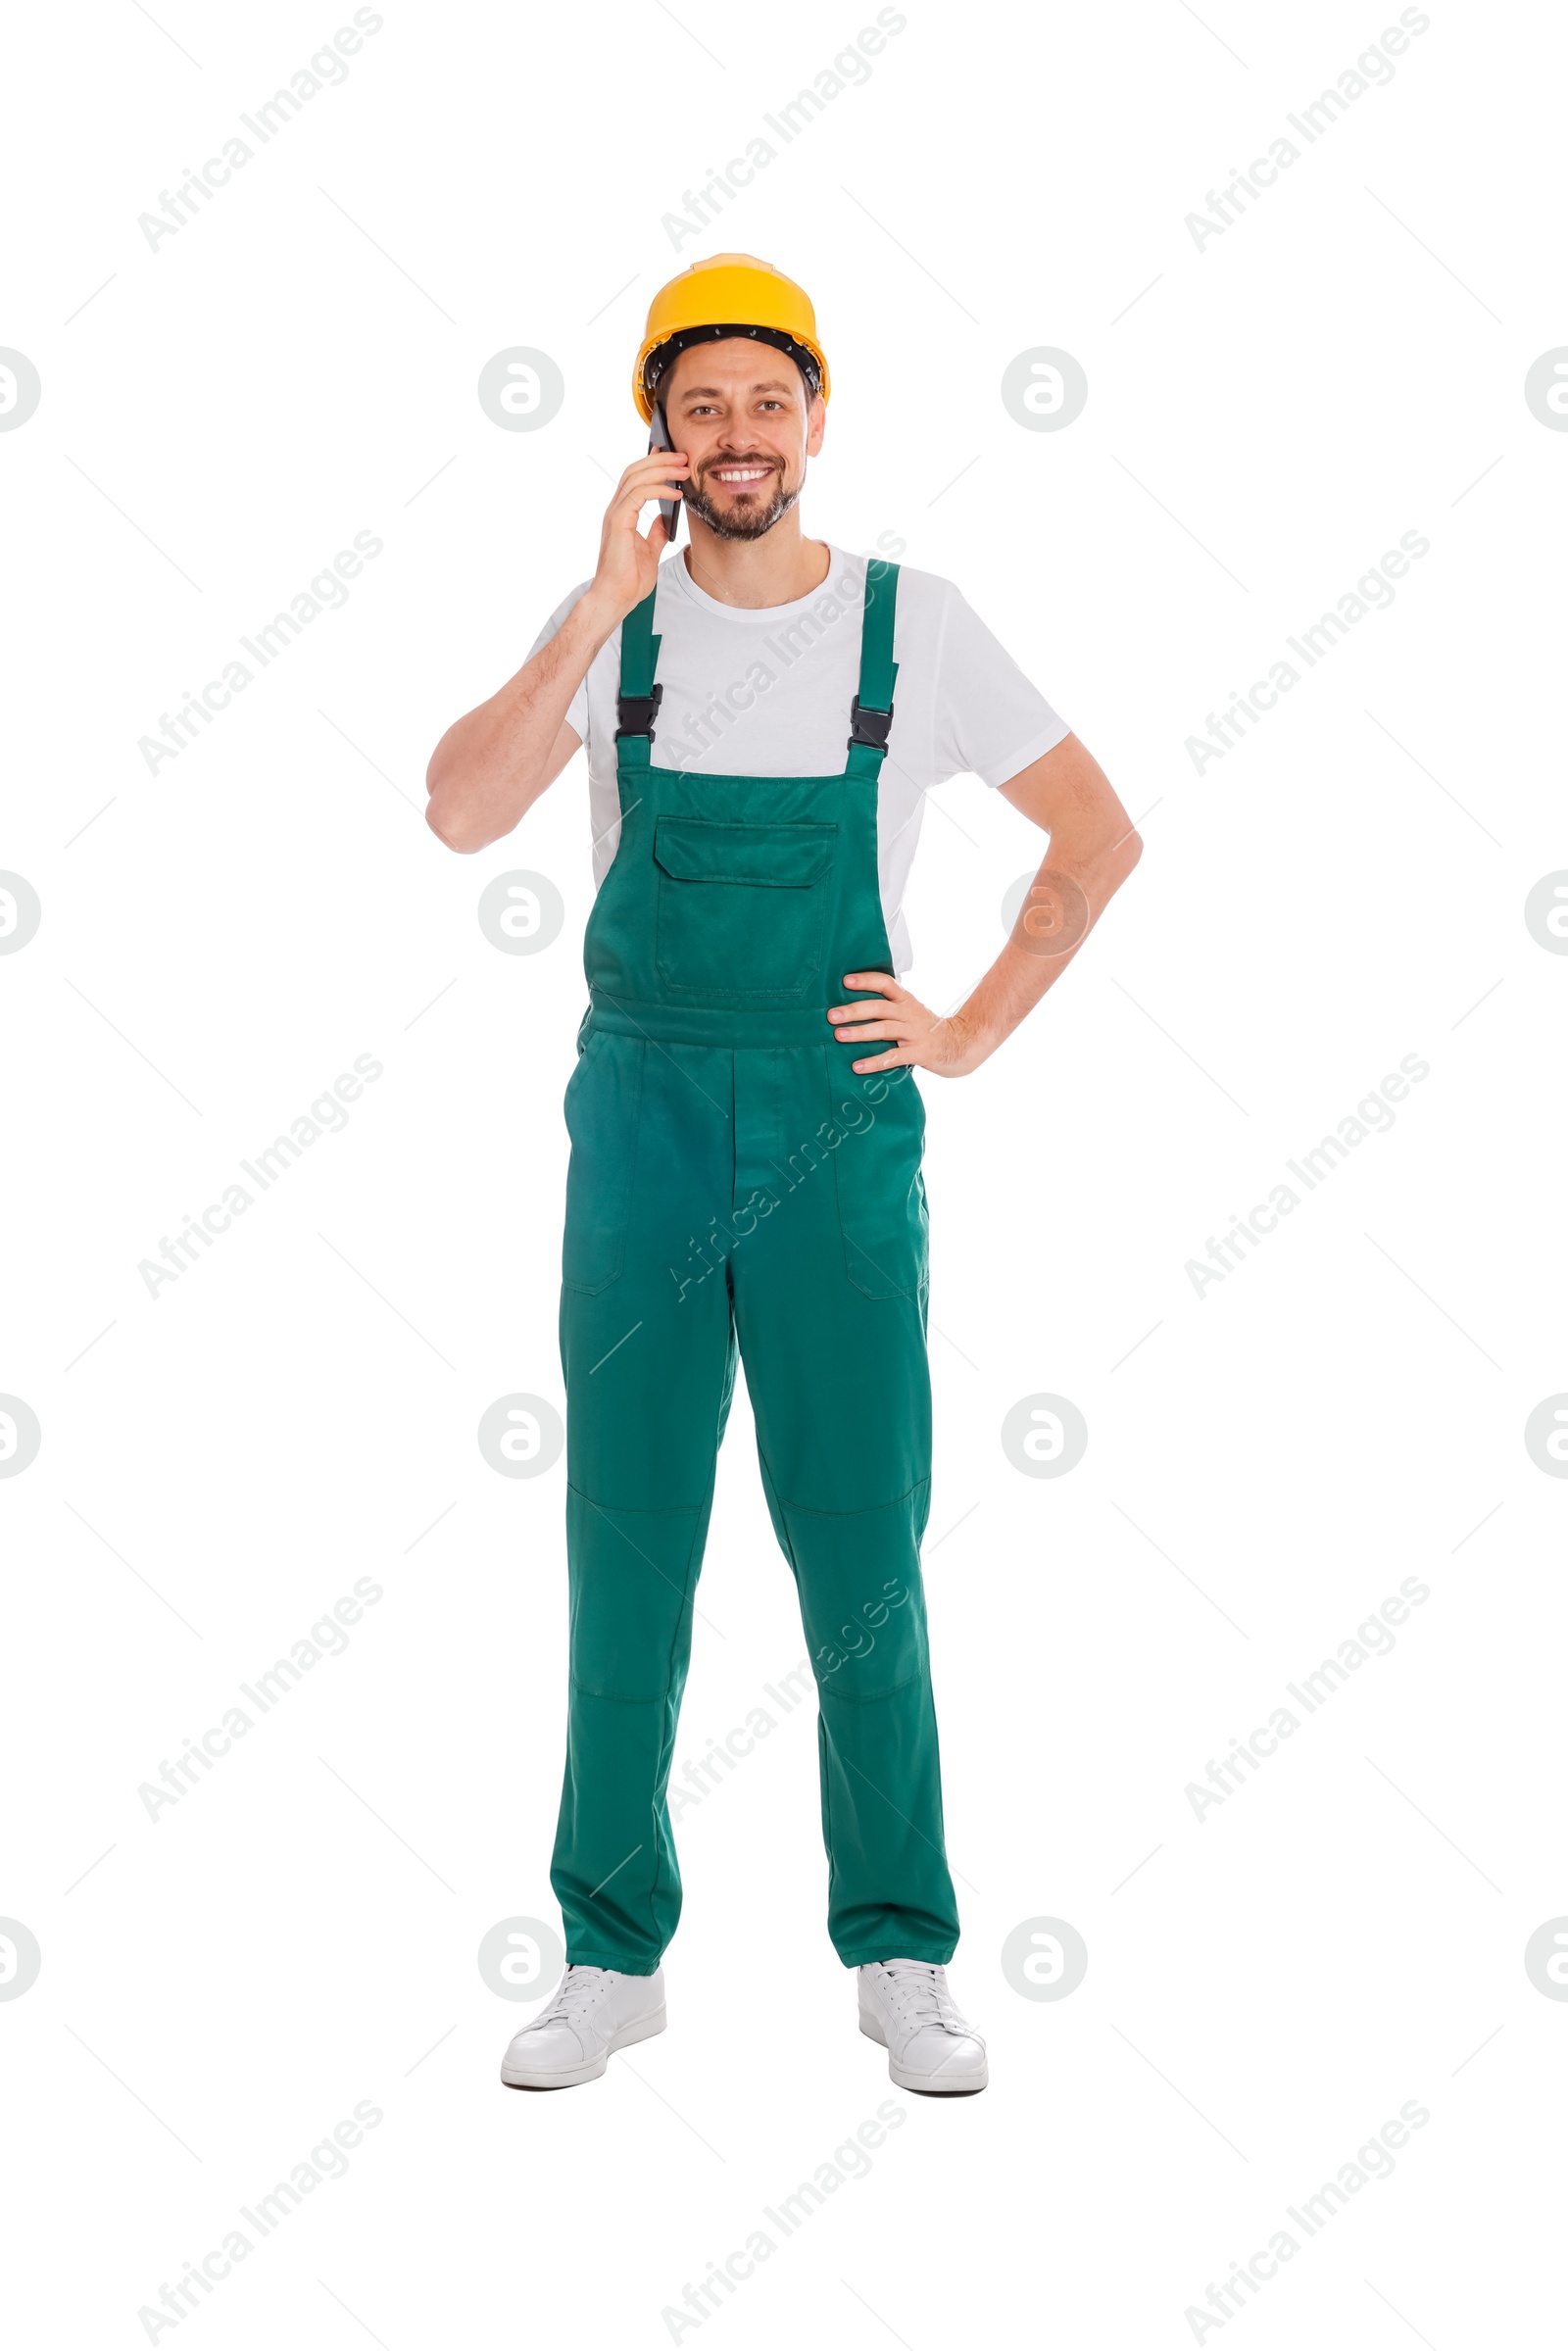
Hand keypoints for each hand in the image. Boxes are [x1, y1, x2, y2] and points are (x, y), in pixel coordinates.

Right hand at [585, 450, 691, 625]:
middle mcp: (616, 510)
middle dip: (660, 460)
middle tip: (683, 457)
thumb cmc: (629, 579)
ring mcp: (615, 514)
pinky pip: (638, 495)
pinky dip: (658, 489)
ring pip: (636, 478)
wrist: (617, 598)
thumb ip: (656, 532)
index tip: (672, 456)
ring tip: (683, 469)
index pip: (635, 479)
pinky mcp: (618, 522)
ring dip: (662, 470)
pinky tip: (675, 493)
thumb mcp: (650, 550)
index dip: (652, 463)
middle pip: (635, 471)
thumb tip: (666, 519)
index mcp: (622, 514)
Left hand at [826, 973, 992, 1077]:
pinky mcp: (919, 1053)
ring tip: (839, 1035)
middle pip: (880, 1007)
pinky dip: (874, 1062)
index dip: (866, 981)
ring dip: (860, 1032)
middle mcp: (909, 1013)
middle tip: (832, 1015)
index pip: (886, 984)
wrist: (959, 1045)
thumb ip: (888, 1007)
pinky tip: (857, 1066)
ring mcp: (914, 1033)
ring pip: (884, 1029)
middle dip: (854, 1010)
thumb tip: (851, 1006)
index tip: (845, 981)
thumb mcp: (909, 1011)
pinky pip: (893, 1057)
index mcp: (906, 1000)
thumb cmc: (925, 1028)